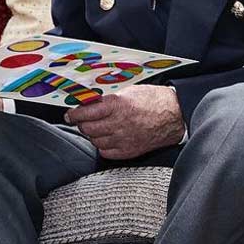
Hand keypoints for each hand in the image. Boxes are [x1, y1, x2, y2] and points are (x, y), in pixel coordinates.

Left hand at [64, 86, 184, 159]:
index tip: (70, 114)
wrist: (173, 114)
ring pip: (95, 141)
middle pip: (87, 128)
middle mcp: (118, 123)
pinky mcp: (129, 151)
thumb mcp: (127, 91)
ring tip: (96, 127)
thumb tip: (88, 102)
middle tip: (80, 120)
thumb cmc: (152, 99)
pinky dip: (102, 145)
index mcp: (116, 105)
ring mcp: (123, 139)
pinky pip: (106, 152)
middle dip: (80, 124)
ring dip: (92, 134)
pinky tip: (106, 138)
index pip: (85, 113)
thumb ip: (107, 99)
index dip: (73, 114)